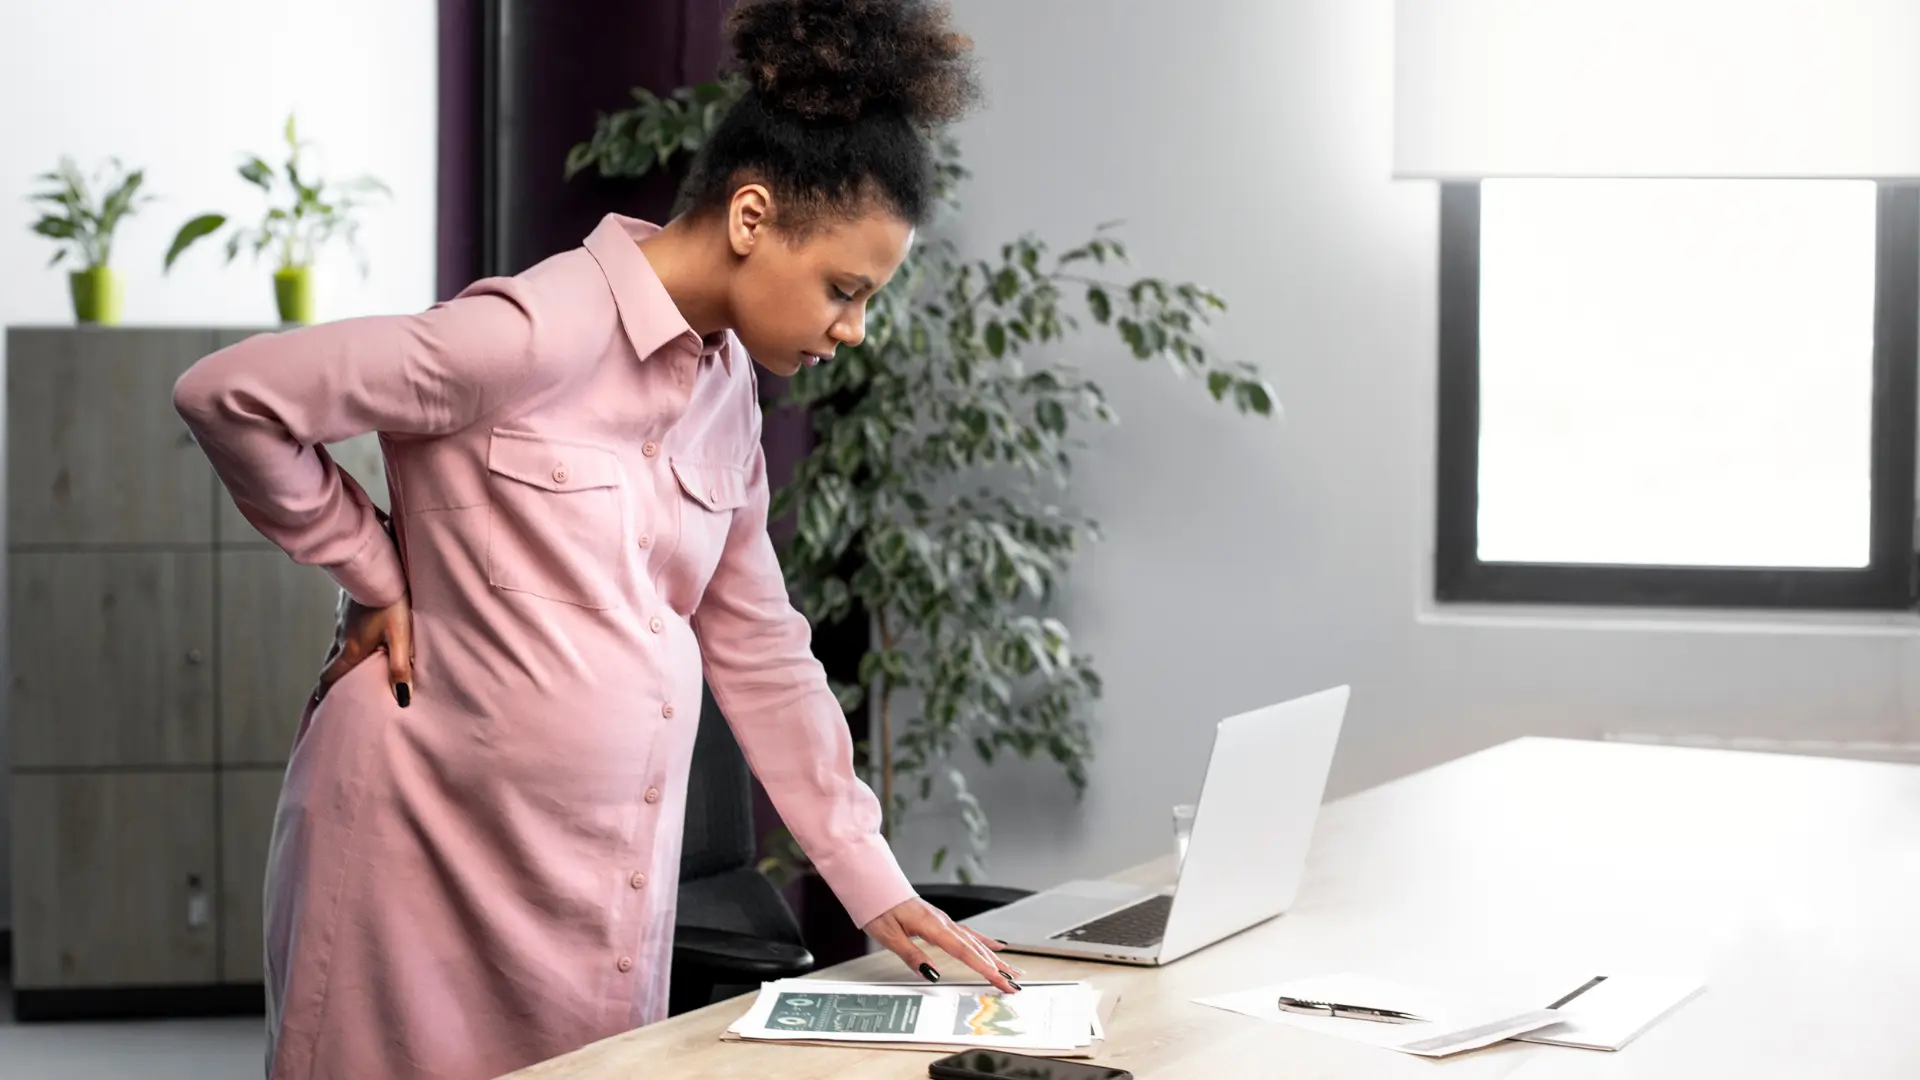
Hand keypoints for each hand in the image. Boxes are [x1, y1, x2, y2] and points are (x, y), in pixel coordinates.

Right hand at [314, 594, 412, 706]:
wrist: (376, 568)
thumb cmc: (390, 603)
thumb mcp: (399, 637)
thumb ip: (400, 667)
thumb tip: (401, 698)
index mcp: (352, 648)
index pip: (332, 675)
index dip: (325, 690)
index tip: (320, 702)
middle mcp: (342, 636)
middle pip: (331, 661)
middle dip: (330, 676)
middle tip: (330, 689)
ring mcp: (341, 619)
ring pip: (336, 644)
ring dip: (336, 657)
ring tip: (343, 666)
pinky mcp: (345, 606)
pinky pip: (342, 628)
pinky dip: (343, 638)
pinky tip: (353, 634)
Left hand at [864, 897, 1025, 993]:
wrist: (874, 886)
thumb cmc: (879, 908)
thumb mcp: (889, 936)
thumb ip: (912, 955)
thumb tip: (932, 974)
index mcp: (932, 925)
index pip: (964, 952)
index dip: (984, 968)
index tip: (1000, 981)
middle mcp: (942, 921)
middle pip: (976, 948)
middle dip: (997, 967)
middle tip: (1014, 982)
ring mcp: (943, 920)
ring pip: (975, 941)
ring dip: (995, 957)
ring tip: (1012, 969)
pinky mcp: (940, 920)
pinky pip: (968, 932)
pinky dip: (984, 940)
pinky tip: (996, 946)